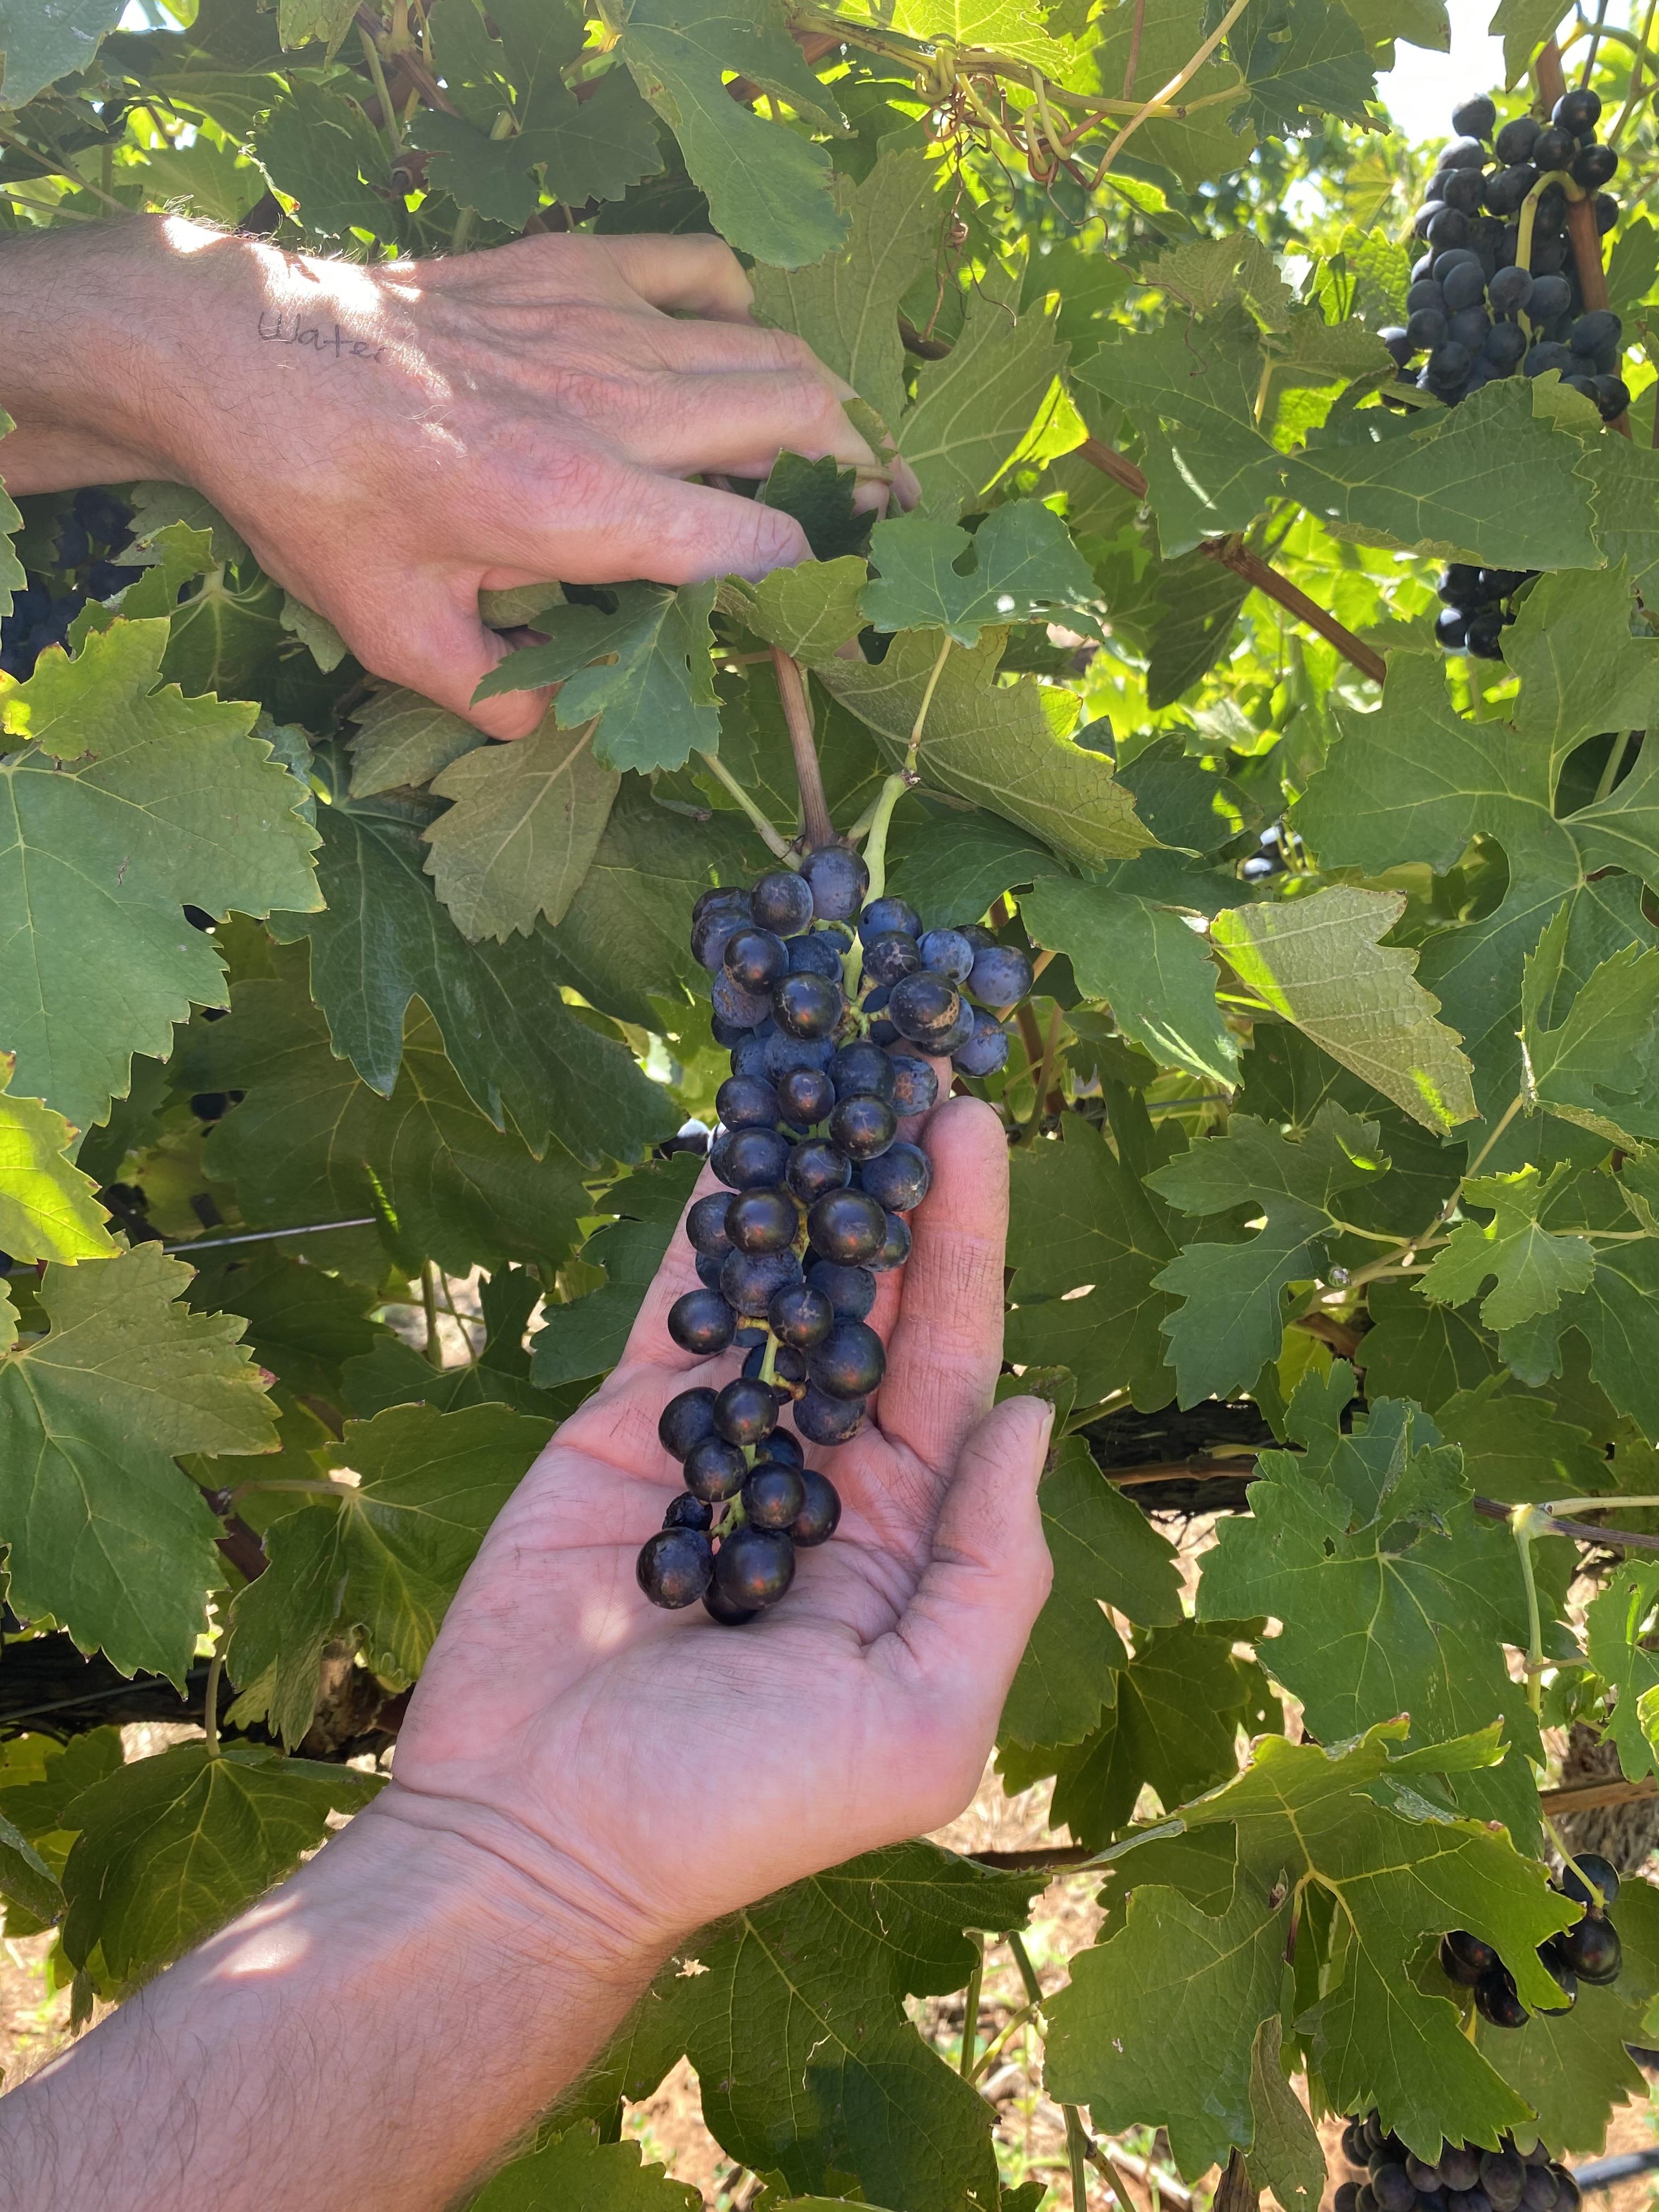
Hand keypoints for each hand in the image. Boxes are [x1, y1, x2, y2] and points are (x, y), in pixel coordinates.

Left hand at [0, 217, 886, 736]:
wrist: (239, 359)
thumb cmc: (318, 501)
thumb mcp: (402, 639)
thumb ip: (503, 696)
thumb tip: (566, 716)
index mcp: (584, 508)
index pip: (758, 542)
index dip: (808, 581)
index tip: (817, 609)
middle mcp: (616, 409)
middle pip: (802, 422)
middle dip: (863, 478)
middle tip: (881, 520)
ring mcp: (599, 324)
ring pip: (772, 346)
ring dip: (825, 401)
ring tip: (843, 450)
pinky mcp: (570, 268)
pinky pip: (701, 270)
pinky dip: (743, 308)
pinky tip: (738, 347)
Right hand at [384, 1093, 1053, 1959]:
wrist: (539, 1839)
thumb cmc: (744, 1806)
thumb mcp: (920, 1719)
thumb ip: (989, 1567)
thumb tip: (1037, 1418)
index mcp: (905, 1540)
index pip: (956, 1365)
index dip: (970, 1247)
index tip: (977, 1132)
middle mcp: (825, 1478)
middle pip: (879, 1307)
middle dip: (902, 1192)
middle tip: (920, 1068)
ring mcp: (721, 1443)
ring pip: (782, 1293)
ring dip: (813, 1190)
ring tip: (842, 1074)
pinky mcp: (622, 1429)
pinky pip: (679, 1313)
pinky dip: (706, 1230)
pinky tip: (739, 1146)